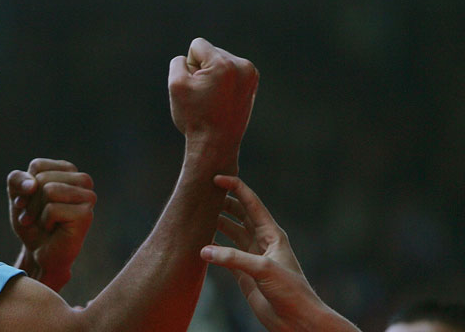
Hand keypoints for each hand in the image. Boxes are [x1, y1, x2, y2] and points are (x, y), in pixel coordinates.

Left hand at [8, 158, 95, 291]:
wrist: (39, 253)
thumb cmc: (31, 222)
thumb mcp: (16, 195)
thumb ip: (17, 180)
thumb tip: (33, 184)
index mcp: (67, 169)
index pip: (37, 166)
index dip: (25, 186)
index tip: (27, 202)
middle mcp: (82, 180)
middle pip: (42, 178)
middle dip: (31, 201)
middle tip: (34, 217)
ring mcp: (87, 197)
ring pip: (48, 190)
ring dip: (37, 211)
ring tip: (43, 223)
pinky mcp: (86, 214)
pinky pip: (52, 209)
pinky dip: (45, 222)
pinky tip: (52, 230)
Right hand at [168, 38, 257, 166]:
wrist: (216, 143)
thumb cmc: (195, 116)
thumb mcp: (176, 85)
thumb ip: (178, 61)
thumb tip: (190, 58)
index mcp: (224, 64)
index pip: (197, 45)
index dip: (189, 65)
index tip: (195, 86)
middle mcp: (242, 66)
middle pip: (210, 51)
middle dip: (202, 69)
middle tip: (204, 95)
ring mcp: (250, 74)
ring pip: (219, 60)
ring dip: (212, 74)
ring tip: (213, 98)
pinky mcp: (252, 82)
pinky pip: (229, 69)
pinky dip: (222, 80)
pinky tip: (221, 97)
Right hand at [201, 176, 358, 331]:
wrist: (297, 320)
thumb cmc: (291, 291)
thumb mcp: (263, 269)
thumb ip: (233, 258)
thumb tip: (204, 249)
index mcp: (271, 233)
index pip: (251, 203)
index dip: (235, 187)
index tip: (217, 178)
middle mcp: (261, 241)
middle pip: (239, 214)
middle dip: (223, 202)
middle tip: (203, 193)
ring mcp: (252, 257)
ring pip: (231, 232)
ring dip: (217, 223)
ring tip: (198, 214)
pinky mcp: (244, 273)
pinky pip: (225, 254)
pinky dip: (213, 247)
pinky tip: (201, 242)